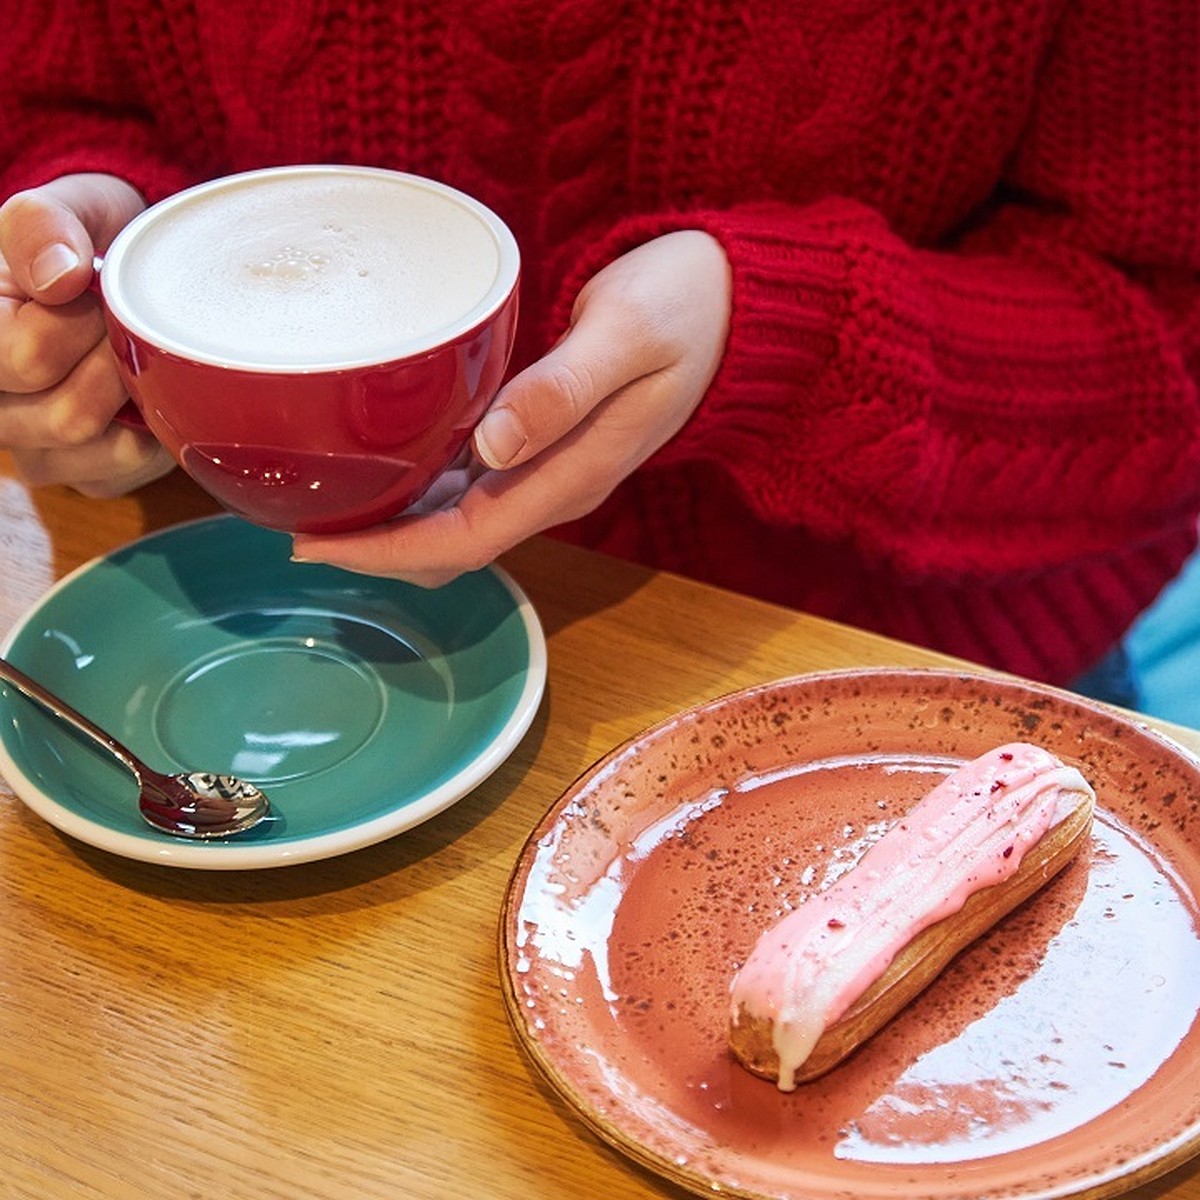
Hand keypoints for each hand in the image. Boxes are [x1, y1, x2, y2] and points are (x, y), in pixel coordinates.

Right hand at [0, 173, 173, 495]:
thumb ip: (42, 228)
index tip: (88, 286)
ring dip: (135, 388)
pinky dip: (157, 420)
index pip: (27, 360)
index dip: (74, 322)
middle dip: (113, 357)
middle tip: (122, 316)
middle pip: (69, 414)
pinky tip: (145, 383)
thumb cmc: (73, 244)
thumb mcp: (55, 210)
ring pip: (103, 446)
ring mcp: (36, 452)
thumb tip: (61, 279)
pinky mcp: (90, 477)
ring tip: (130, 345)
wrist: (111, 275)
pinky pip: (134, 464)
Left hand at [292, 229, 731, 583]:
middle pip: (456, 549)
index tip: (318, 545)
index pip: (466, 539)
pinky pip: (478, 495)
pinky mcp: (552, 449)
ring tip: (329, 512)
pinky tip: (390, 476)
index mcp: (574, 473)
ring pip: (463, 528)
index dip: (389, 552)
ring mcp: (557, 473)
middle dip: (379, 552)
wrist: (734, 305)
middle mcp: (560, 487)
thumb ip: (562, 390)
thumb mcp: (628, 336)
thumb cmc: (684, 308)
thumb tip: (491, 443)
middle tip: (300, 534)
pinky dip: (425, 500)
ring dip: (397, 532)